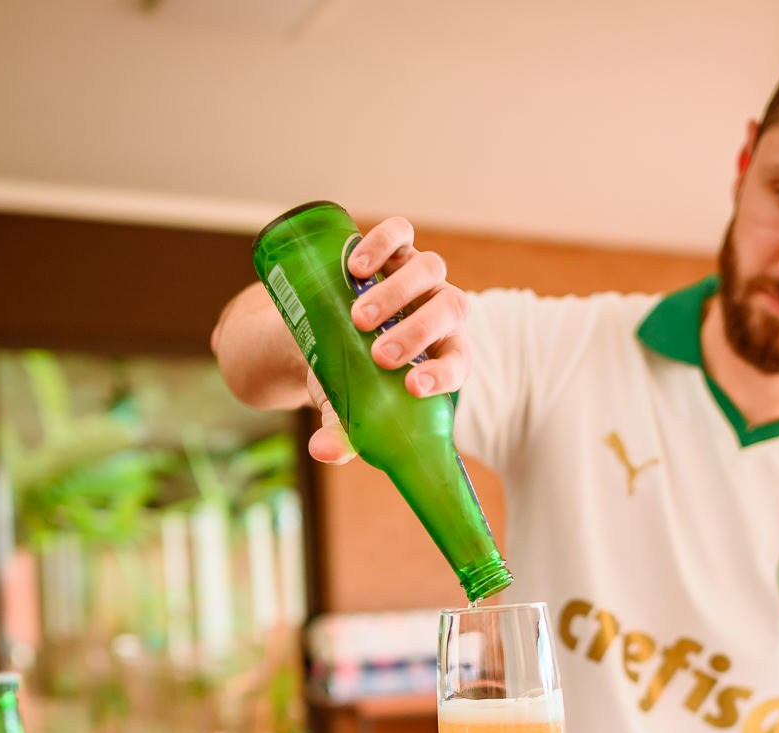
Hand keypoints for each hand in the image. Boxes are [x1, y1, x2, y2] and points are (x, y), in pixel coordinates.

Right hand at [307, 216, 470, 463]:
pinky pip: (400, 234)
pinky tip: (356, 266)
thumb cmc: (345, 377)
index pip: (458, 363)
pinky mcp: (393, 249)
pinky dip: (383, 243)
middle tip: (379, 354)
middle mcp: (438, 312)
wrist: (319, 332)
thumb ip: (341, 432)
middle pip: (449, 310)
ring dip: (397, 293)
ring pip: (428, 269)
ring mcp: (418, 277)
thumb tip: (322, 453)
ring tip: (357, 317)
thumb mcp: (344, 405)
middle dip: (418, 332)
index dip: (444, 375)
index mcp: (441, 355)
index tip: (413, 387)